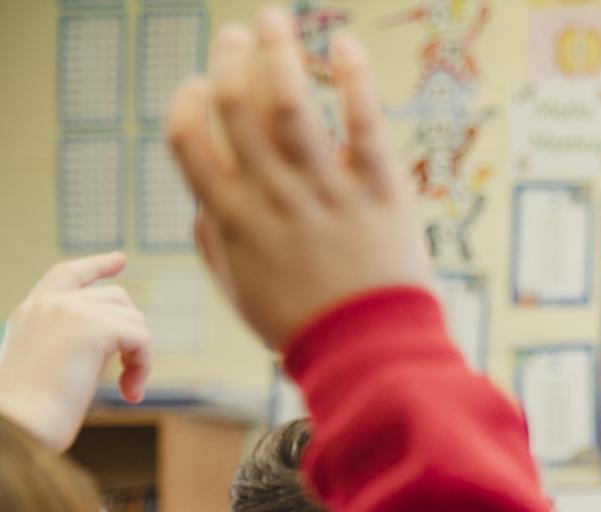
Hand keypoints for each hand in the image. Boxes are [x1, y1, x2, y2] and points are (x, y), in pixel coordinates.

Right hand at [0, 253, 151, 450]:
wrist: (17, 424)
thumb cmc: (32, 411)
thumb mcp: (50, 364)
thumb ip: (74, 341)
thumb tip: (117, 337)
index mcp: (31, 312)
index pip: (67, 274)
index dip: (97, 265)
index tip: (120, 259)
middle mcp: (48, 304)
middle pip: (116, 299)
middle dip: (132, 335)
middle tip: (129, 377)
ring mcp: (69, 311)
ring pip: (133, 320)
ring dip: (140, 357)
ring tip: (127, 389)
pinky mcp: (92, 327)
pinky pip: (140, 339)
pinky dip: (144, 366)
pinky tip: (130, 392)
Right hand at [166, 9, 431, 349]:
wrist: (371, 354)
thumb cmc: (302, 323)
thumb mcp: (238, 290)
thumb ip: (213, 238)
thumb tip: (200, 194)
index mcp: (231, 219)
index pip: (188, 139)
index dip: (188, 102)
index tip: (201, 86)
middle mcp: (273, 198)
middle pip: (237, 107)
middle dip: (231, 59)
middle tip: (238, 35)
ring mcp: (326, 193)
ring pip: (291, 104)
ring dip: (279, 52)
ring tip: (274, 19)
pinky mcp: (379, 193)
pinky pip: (362, 124)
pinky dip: (352, 79)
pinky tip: (344, 46)